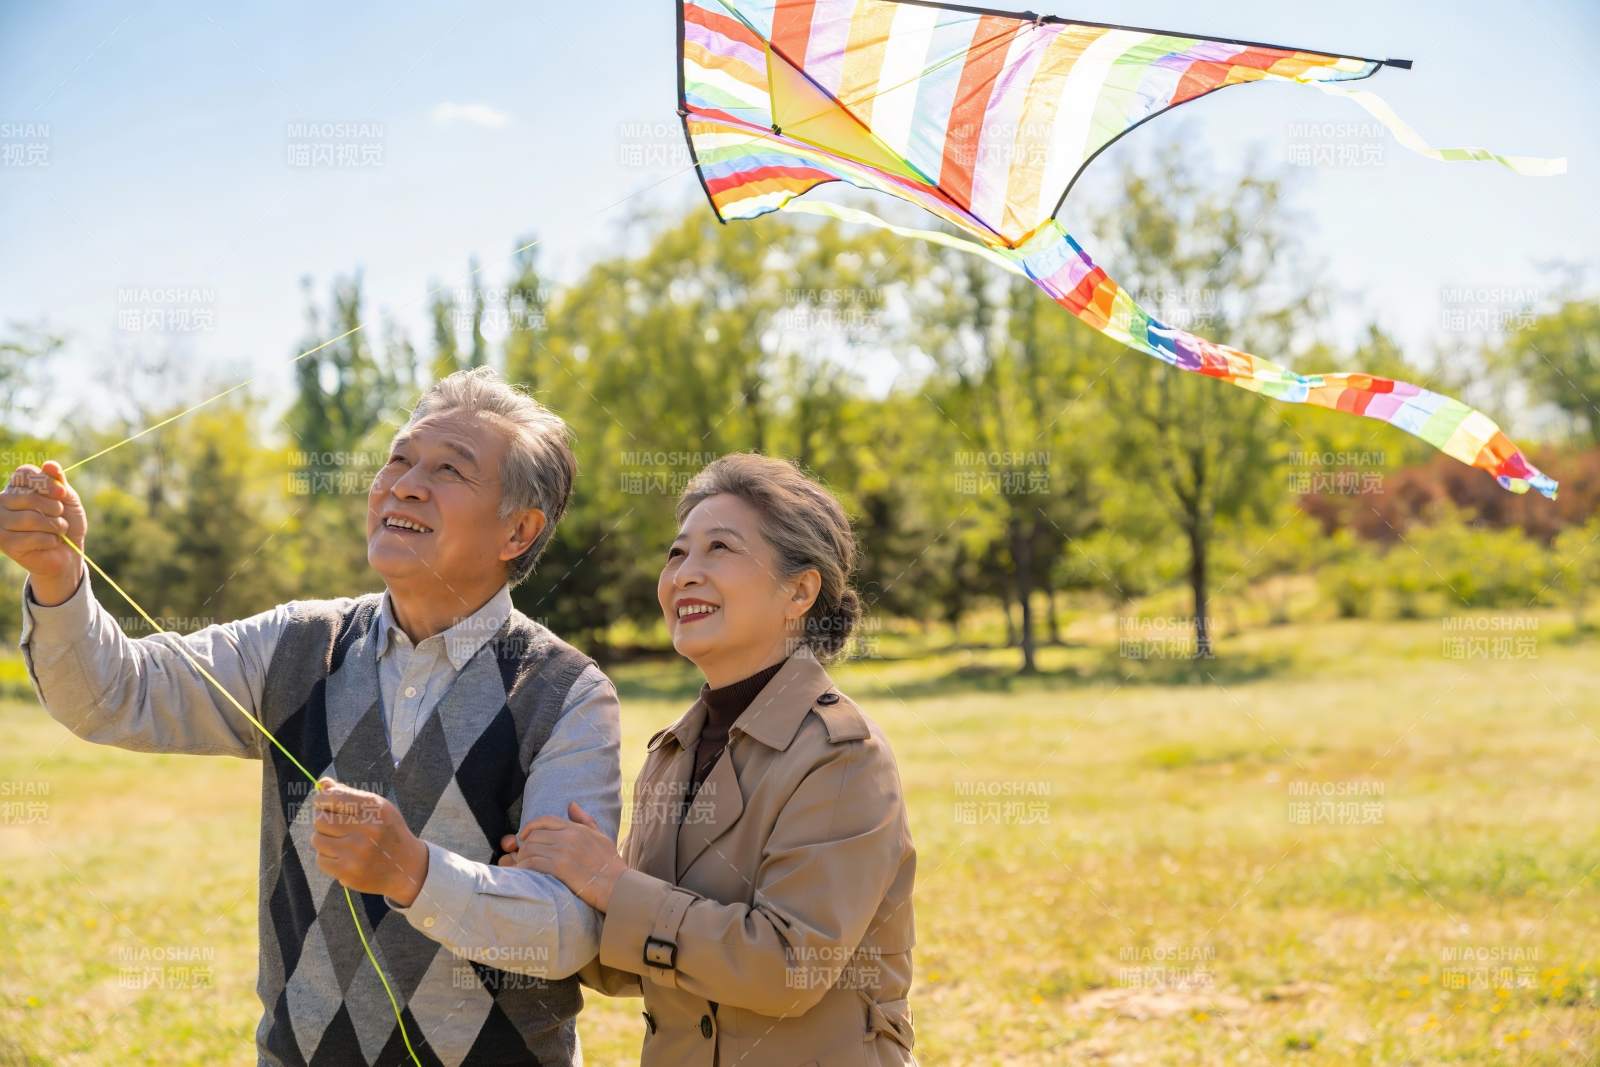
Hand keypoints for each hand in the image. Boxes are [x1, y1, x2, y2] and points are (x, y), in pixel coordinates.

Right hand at [1, 461, 86, 603]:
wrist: (67, 553)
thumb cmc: (66, 522)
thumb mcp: (66, 499)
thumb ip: (58, 482)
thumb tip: (50, 464)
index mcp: (17, 486)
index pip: (24, 473)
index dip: (46, 482)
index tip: (62, 493)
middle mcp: (2, 501)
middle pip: (27, 496)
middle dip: (53, 507)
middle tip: (59, 516)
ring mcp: (0, 522)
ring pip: (31, 518)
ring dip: (54, 526)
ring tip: (57, 530)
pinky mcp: (4, 542)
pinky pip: (33, 537)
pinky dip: (50, 540)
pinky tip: (50, 542)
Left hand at [310, 778, 428, 904]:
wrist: (407, 867)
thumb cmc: (388, 832)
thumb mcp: (378, 807)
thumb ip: (349, 794)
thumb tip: (322, 783)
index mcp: (375, 808)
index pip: (333, 797)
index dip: (322, 800)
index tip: (324, 804)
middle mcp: (366, 829)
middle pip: (321, 820)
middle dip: (323, 821)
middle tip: (334, 825)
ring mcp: (356, 853)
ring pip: (317, 840)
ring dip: (324, 840)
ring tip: (339, 841)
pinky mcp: (348, 872)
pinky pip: (321, 860)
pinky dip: (327, 857)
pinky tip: (342, 856)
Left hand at [496, 802, 625, 912]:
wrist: (618, 886)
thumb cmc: (611, 864)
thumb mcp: (600, 836)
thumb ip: (585, 820)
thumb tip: (572, 805)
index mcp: (577, 829)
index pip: (545, 820)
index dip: (530, 826)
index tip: (524, 836)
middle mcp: (569, 837)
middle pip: (534, 835)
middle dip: (525, 846)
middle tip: (524, 857)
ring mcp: (564, 852)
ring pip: (530, 849)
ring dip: (523, 858)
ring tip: (523, 867)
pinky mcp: (560, 868)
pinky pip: (533, 863)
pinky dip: (525, 868)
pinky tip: (526, 874)